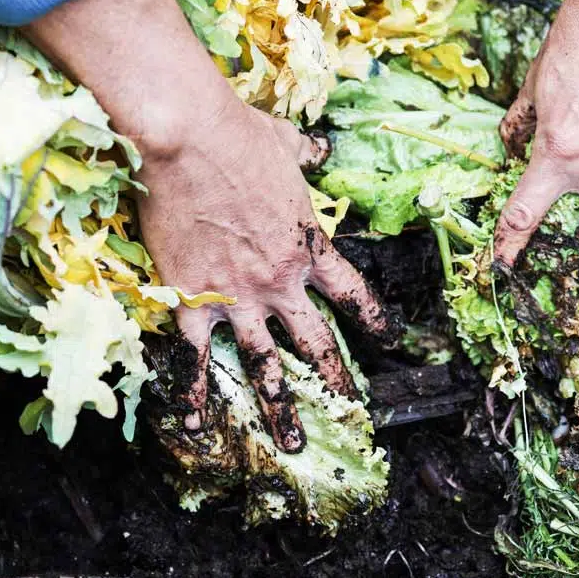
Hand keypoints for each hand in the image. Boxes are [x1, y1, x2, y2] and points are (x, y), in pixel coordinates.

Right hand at [24, 0, 395, 452]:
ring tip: (293, 443)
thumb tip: (321, 147)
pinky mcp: (193, 301)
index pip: (352, 293)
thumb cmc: (238, 134)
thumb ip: (307, 156)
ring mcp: (238, 297)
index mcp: (309, 244)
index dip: (373, 318)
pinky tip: (198, 423)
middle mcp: (281, 282)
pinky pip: (196, 358)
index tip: (388, 340)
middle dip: (337, 380)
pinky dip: (196, 393)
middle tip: (352, 411)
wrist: (191, 139)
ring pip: (267, 365)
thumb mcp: (286, 144)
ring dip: (280, 408)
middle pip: (318, 342)